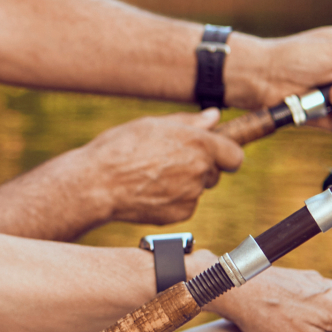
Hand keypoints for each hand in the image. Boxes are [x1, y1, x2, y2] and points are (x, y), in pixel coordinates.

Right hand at [74, 109, 244, 225]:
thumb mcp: (152, 125)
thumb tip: (213, 117)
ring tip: (152, 175)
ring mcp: (191, 195)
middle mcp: (200, 170)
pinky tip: (149, 191)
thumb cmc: (119, 149)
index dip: (225, 154)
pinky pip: (184, 204)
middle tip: (169, 161)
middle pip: (214, 172)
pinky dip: (172, 199)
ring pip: (197, 189)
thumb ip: (189, 122)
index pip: (235, 155)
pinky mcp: (180, 214)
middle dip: (199, 167)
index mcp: (198, 144)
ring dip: (184, 183)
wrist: (97, 184)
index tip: (216, 154)